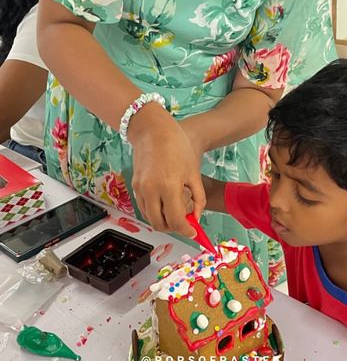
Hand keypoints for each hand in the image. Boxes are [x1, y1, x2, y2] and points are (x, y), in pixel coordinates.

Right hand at [129, 103, 205, 236]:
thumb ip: (198, 198)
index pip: (175, 221)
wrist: (153, 129)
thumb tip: (196, 217)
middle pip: (160, 224)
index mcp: (168, 186)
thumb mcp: (193, 172)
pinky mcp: (134, 185)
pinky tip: (165, 201)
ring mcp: (140, 188)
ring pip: (149, 217)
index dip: (186, 230)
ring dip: (163, 219)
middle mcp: (151, 190)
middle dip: (174, 228)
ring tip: (176, 209)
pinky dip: (154, 210)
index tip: (193, 231)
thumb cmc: (176, 145)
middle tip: (185, 223)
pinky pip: (144, 206)